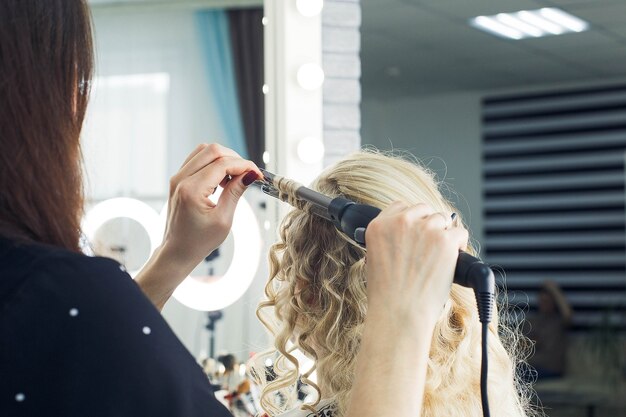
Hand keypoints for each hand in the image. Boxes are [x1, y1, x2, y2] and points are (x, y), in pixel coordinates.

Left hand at [136, 143, 261, 308]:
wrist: (177, 251)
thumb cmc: (198, 241)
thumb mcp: (223, 220)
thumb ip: (235, 192)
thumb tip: (250, 174)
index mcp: (191, 190)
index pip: (222, 164)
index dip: (244, 165)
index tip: (257, 175)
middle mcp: (181, 179)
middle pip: (213, 150)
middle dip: (235, 159)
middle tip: (248, 175)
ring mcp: (178, 177)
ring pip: (204, 151)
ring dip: (224, 159)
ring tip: (235, 178)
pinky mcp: (179, 179)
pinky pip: (198, 159)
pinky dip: (214, 163)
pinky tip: (223, 179)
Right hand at [348, 204, 467, 416]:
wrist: (399, 313)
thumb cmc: (387, 295)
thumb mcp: (375, 259)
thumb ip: (390, 240)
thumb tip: (410, 236)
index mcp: (379, 225)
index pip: (400, 207)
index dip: (411, 220)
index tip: (415, 233)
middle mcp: (400, 222)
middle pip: (424, 209)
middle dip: (429, 225)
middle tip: (429, 248)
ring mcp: (424, 229)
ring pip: (444, 219)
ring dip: (444, 235)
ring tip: (439, 258)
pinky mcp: (445, 240)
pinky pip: (460, 232)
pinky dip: (459, 246)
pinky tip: (452, 260)